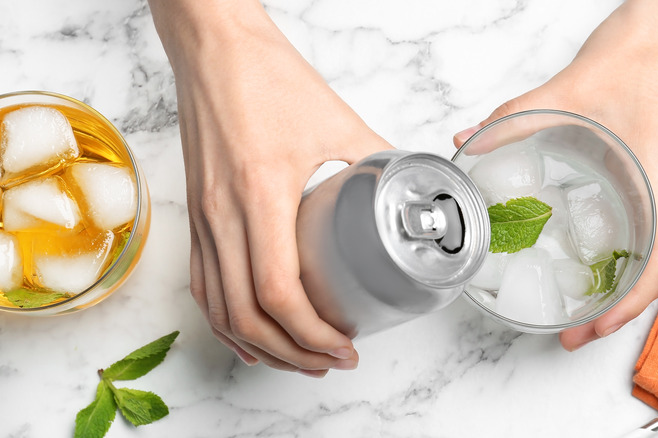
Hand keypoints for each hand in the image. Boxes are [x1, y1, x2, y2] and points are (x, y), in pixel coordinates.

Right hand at [150, 0, 391, 374]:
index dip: (311, 332)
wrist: (214, 50)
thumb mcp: (338, 120)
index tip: (343, 345)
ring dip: (258, 346)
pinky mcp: (195, 214)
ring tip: (297, 359)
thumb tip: (410, 191)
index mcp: (260, 193)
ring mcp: (202, 218)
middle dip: (292, 352)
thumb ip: (378, 161)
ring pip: (218, 308)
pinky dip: (224, 321)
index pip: (277, 290)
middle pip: (247, 314)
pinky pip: (200, 284)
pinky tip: (248, 336)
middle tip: (329, 362)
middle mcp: (222, 214)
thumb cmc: (267, 77)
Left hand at [454, 0, 657, 349]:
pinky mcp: (646, 173)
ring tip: (581, 312)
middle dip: (617, 310)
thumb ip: (511, 121)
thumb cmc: (635, 57)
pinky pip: (641, 227)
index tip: (593, 328)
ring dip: (619, 287)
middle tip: (574, 335)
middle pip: (653, 269)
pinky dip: (619, 255)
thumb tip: (467, 145)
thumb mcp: (563, 93)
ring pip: (650, 253)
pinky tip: (587, 260)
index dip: (628, 304)